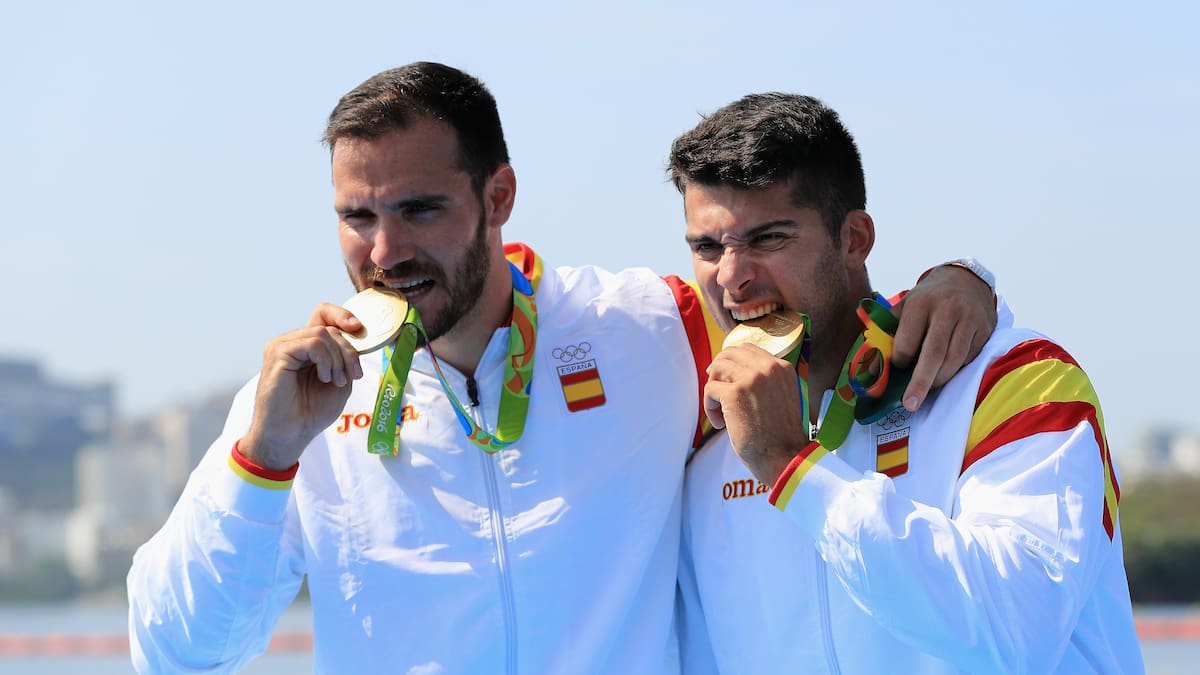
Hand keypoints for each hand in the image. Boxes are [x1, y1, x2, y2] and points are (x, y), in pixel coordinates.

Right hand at [240, 303, 364, 470]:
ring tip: (336, 381)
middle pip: (330, 328)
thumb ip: (346, 357)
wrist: (291, 434)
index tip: (358, 328)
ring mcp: (283, 346)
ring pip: (323, 334)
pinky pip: (313, 344)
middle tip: (352, 377)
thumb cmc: (312, 411)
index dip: (342, 315)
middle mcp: (293, 342)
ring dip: (338, 359)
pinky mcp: (277, 353)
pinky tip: (325, 378)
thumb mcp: (340, 380)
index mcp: (307, 347)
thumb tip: (355, 332)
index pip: (323, 313)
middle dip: (349, 352)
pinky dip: (326, 361)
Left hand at [704, 344, 809, 484]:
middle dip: (718, 372)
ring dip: (713, 390)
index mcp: (781, 367)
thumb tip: (728, 370)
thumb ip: (763, 381)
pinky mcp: (734, 393)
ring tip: (720, 412)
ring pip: (716, 369)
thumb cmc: (779, 434)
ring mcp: (751, 378)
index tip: (724, 378)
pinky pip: (710, 389)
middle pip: (729, 354)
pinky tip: (720, 423)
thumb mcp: (780, 396)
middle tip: (717, 393)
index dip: (731, 361)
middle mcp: (768, 367)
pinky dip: (710, 407)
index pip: (747, 349)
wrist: (784, 457)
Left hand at [891, 264, 995, 410]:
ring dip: (939, 380)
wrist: (965, 279)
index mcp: (921, 303)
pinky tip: (945, 373)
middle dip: (920, 382)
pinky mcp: (985, 330)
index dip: (899, 359)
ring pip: (954, 360)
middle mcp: (947, 310)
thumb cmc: (928, 299)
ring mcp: (969, 320)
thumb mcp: (905, 306)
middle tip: (910, 404)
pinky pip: (969, 359)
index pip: (907, 341)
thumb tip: (871, 369)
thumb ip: (886, 333)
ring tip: (927, 390)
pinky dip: (955, 370)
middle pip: (933, 354)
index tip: (897, 366)